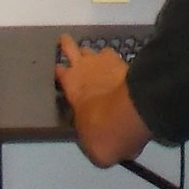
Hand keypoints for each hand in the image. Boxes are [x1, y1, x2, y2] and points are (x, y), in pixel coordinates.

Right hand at [53, 33, 151, 166]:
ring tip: (95, 57)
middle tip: (65, 42)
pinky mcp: (123, 61)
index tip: (59, 71)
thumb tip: (99, 143)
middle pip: (70, 48)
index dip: (59, 73)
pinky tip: (119, 64)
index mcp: (70, 88)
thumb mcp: (92, 146)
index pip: (59, 74)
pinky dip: (115, 59)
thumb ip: (92, 138)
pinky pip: (114, 54)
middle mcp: (82, 69)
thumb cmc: (102, 134)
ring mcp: (103, 62)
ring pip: (92, 48)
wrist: (128, 117)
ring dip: (92, 53)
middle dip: (68, 46)